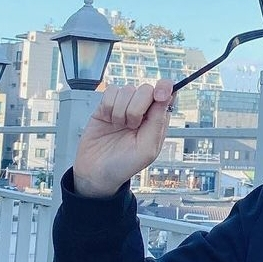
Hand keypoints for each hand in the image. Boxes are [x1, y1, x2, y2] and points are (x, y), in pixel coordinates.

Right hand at [72, 81, 172, 197]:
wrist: (95, 172)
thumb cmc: (124, 165)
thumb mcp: (146, 149)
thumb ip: (157, 123)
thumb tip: (167, 98)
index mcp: (157, 121)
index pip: (167, 94)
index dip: (165, 88)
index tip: (160, 95)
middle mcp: (142, 111)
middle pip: (146, 89)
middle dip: (138, 108)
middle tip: (132, 126)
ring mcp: (124, 107)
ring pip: (127, 90)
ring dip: (121, 110)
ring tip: (119, 126)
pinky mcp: (106, 106)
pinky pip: (110, 92)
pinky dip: (109, 106)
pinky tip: (108, 120)